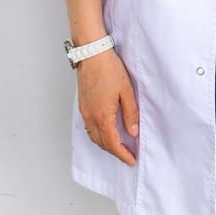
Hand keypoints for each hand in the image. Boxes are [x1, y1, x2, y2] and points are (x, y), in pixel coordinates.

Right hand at [77, 48, 138, 165]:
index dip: (122, 155)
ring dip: (105, 144)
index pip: (112, 144)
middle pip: (102, 143)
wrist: (92, 54)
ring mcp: (84, 111)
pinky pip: (89, 127)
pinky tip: (105, 131)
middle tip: (128, 155)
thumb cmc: (109, 69)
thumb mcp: (126, 90)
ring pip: (93, 136)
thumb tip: (133, 132)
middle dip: (115, 152)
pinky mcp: (82, 105)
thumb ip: (130, 113)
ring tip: (119, 146)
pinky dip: (98, 135)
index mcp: (102, 116)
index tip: (131, 160)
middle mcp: (90, 117)